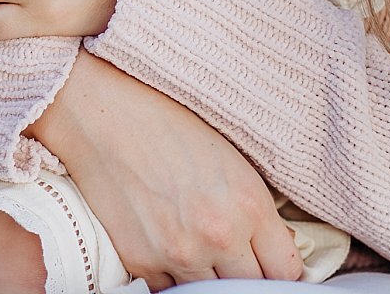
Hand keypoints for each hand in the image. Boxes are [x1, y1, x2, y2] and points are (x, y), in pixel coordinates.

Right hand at [31, 53, 303, 286]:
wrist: (103, 114)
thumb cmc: (166, 122)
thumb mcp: (229, 156)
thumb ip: (254, 209)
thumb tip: (270, 249)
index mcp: (248, 203)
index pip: (286, 271)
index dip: (278, 267)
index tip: (269, 261)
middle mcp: (218, 235)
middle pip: (250, 288)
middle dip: (245, 273)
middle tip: (233, 254)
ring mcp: (179, 253)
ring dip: (209, 277)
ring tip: (198, 245)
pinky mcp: (143, 262)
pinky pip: (170, 292)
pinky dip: (174, 277)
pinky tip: (170, 248)